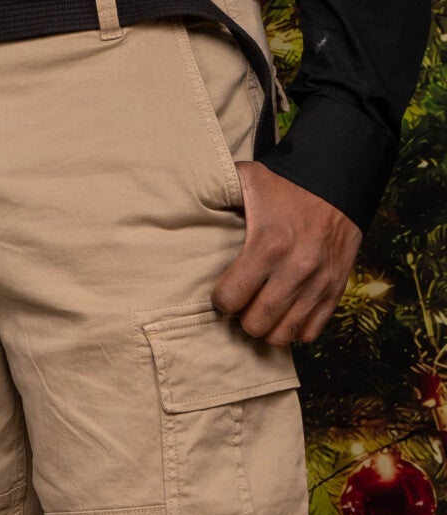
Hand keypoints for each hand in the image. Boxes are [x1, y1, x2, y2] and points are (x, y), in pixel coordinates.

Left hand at [212, 163, 360, 347]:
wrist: (337, 181)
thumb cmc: (284, 185)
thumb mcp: (246, 180)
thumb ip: (213, 190)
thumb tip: (176, 200)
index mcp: (269, 245)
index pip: (231, 299)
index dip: (221, 299)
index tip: (222, 291)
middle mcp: (296, 268)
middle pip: (257, 323)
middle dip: (243, 318)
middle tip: (242, 304)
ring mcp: (319, 282)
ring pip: (284, 334)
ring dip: (268, 328)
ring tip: (261, 311)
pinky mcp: (336, 289)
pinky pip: (312, 332)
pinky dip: (295, 329)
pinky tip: (285, 314)